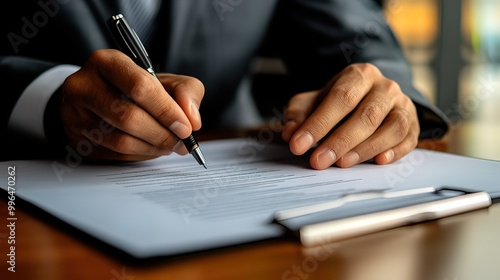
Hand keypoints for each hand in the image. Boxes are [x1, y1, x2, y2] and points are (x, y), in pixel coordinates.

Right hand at [60, 49, 203, 160]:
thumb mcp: (163, 79)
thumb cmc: (134, 88)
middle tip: (181, 142)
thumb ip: (186, 91)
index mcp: (108, 62)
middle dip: (163, 134)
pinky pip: (115, 155)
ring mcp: (75, 114)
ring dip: (153, 148)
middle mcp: (84, 85)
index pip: (140, 87)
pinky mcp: (76, 138)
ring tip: (169, 145)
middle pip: (129, 117)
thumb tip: (192, 120)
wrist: (96, 98)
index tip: (186, 127)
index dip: (167, 111)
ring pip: (121, 140)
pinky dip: (141, 155)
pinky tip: (151, 148)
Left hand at [282, 63, 419, 168]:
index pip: (340, 98)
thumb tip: (289, 132)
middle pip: (366, 115)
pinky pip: (409, 139)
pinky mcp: (414, 125)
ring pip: (392, 127)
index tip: (298, 144)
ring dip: (366, 148)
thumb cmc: (339, 101)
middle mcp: (386, 87)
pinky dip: (395, 151)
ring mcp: (403, 105)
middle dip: (340, 141)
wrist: (371, 97)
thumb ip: (299, 114)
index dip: (319, 123)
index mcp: (360, 75)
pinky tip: (378, 161)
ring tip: (342, 163)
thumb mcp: (314, 101)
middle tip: (318, 161)